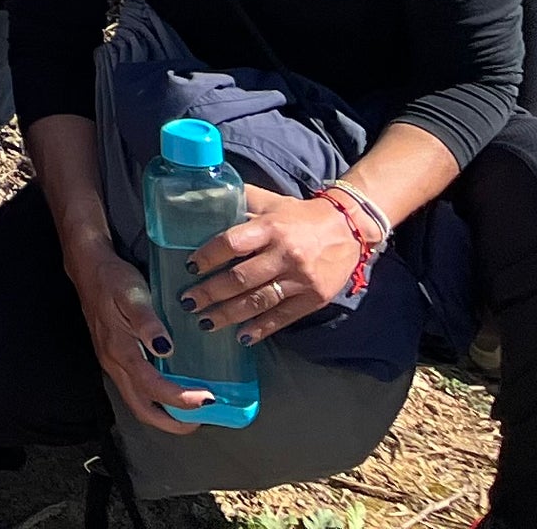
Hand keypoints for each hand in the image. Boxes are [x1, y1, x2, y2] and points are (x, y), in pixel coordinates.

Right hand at [69, 233, 215, 432]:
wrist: (88, 267)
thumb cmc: (112, 279)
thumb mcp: (132, 293)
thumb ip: (147, 321)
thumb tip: (165, 348)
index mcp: (119, 350)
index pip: (152, 387)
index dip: (180, 400)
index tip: (208, 399)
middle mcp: (114, 363)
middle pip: (142, 409)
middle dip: (173, 423)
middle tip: (202, 420)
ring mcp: (113, 363)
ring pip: (139, 402)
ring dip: (166, 414)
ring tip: (194, 410)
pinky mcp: (116, 358)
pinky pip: (137, 389)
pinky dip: (158, 399)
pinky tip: (175, 388)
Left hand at [186, 185, 362, 341]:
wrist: (348, 228)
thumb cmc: (298, 215)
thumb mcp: (269, 201)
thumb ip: (238, 200)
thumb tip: (199, 198)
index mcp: (270, 227)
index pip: (231, 243)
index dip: (208, 256)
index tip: (189, 267)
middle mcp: (285, 254)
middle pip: (241, 278)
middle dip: (211, 293)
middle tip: (187, 302)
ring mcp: (301, 279)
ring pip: (259, 301)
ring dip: (229, 314)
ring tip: (205, 322)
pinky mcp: (315, 298)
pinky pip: (284, 317)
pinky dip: (261, 329)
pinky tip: (242, 337)